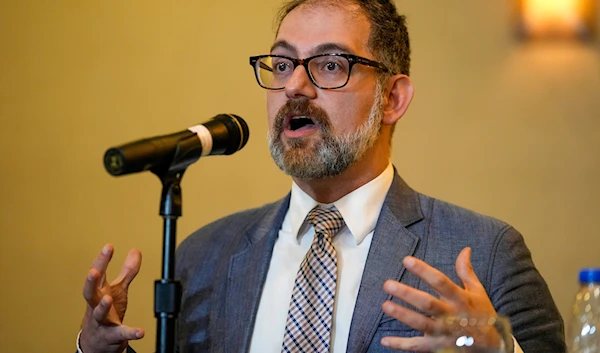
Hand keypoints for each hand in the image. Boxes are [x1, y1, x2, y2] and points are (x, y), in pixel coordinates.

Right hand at [80, 244, 143, 352]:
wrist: (98, 342)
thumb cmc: (106, 311)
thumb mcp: (117, 290)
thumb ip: (127, 271)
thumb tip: (136, 251)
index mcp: (99, 292)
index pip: (98, 273)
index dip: (102, 260)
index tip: (109, 246)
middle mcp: (96, 306)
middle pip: (89, 292)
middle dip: (90, 282)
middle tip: (93, 271)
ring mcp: (102, 321)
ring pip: (98, 314)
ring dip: (102, 306)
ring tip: (108, 299)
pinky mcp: (112, 335)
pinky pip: (120, 333)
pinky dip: (130, 332)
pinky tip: (140, 331)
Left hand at [380, 247, 497, 351]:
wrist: (493, 347)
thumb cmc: (482, 315)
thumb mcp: (478, 292)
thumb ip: (466, 271)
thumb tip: (465, 250)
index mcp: (460, 299)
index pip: (440, 281)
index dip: (423, 270)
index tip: (407, 260)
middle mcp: (451, 315)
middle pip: (427, 304)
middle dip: (407, 294)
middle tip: (388, 285)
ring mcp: (444, 332)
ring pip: (421, 324)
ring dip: (403, 315)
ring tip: (385, 305)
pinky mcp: (438, 347)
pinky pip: (418, 346)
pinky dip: (401, 345)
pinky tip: (385, 340)